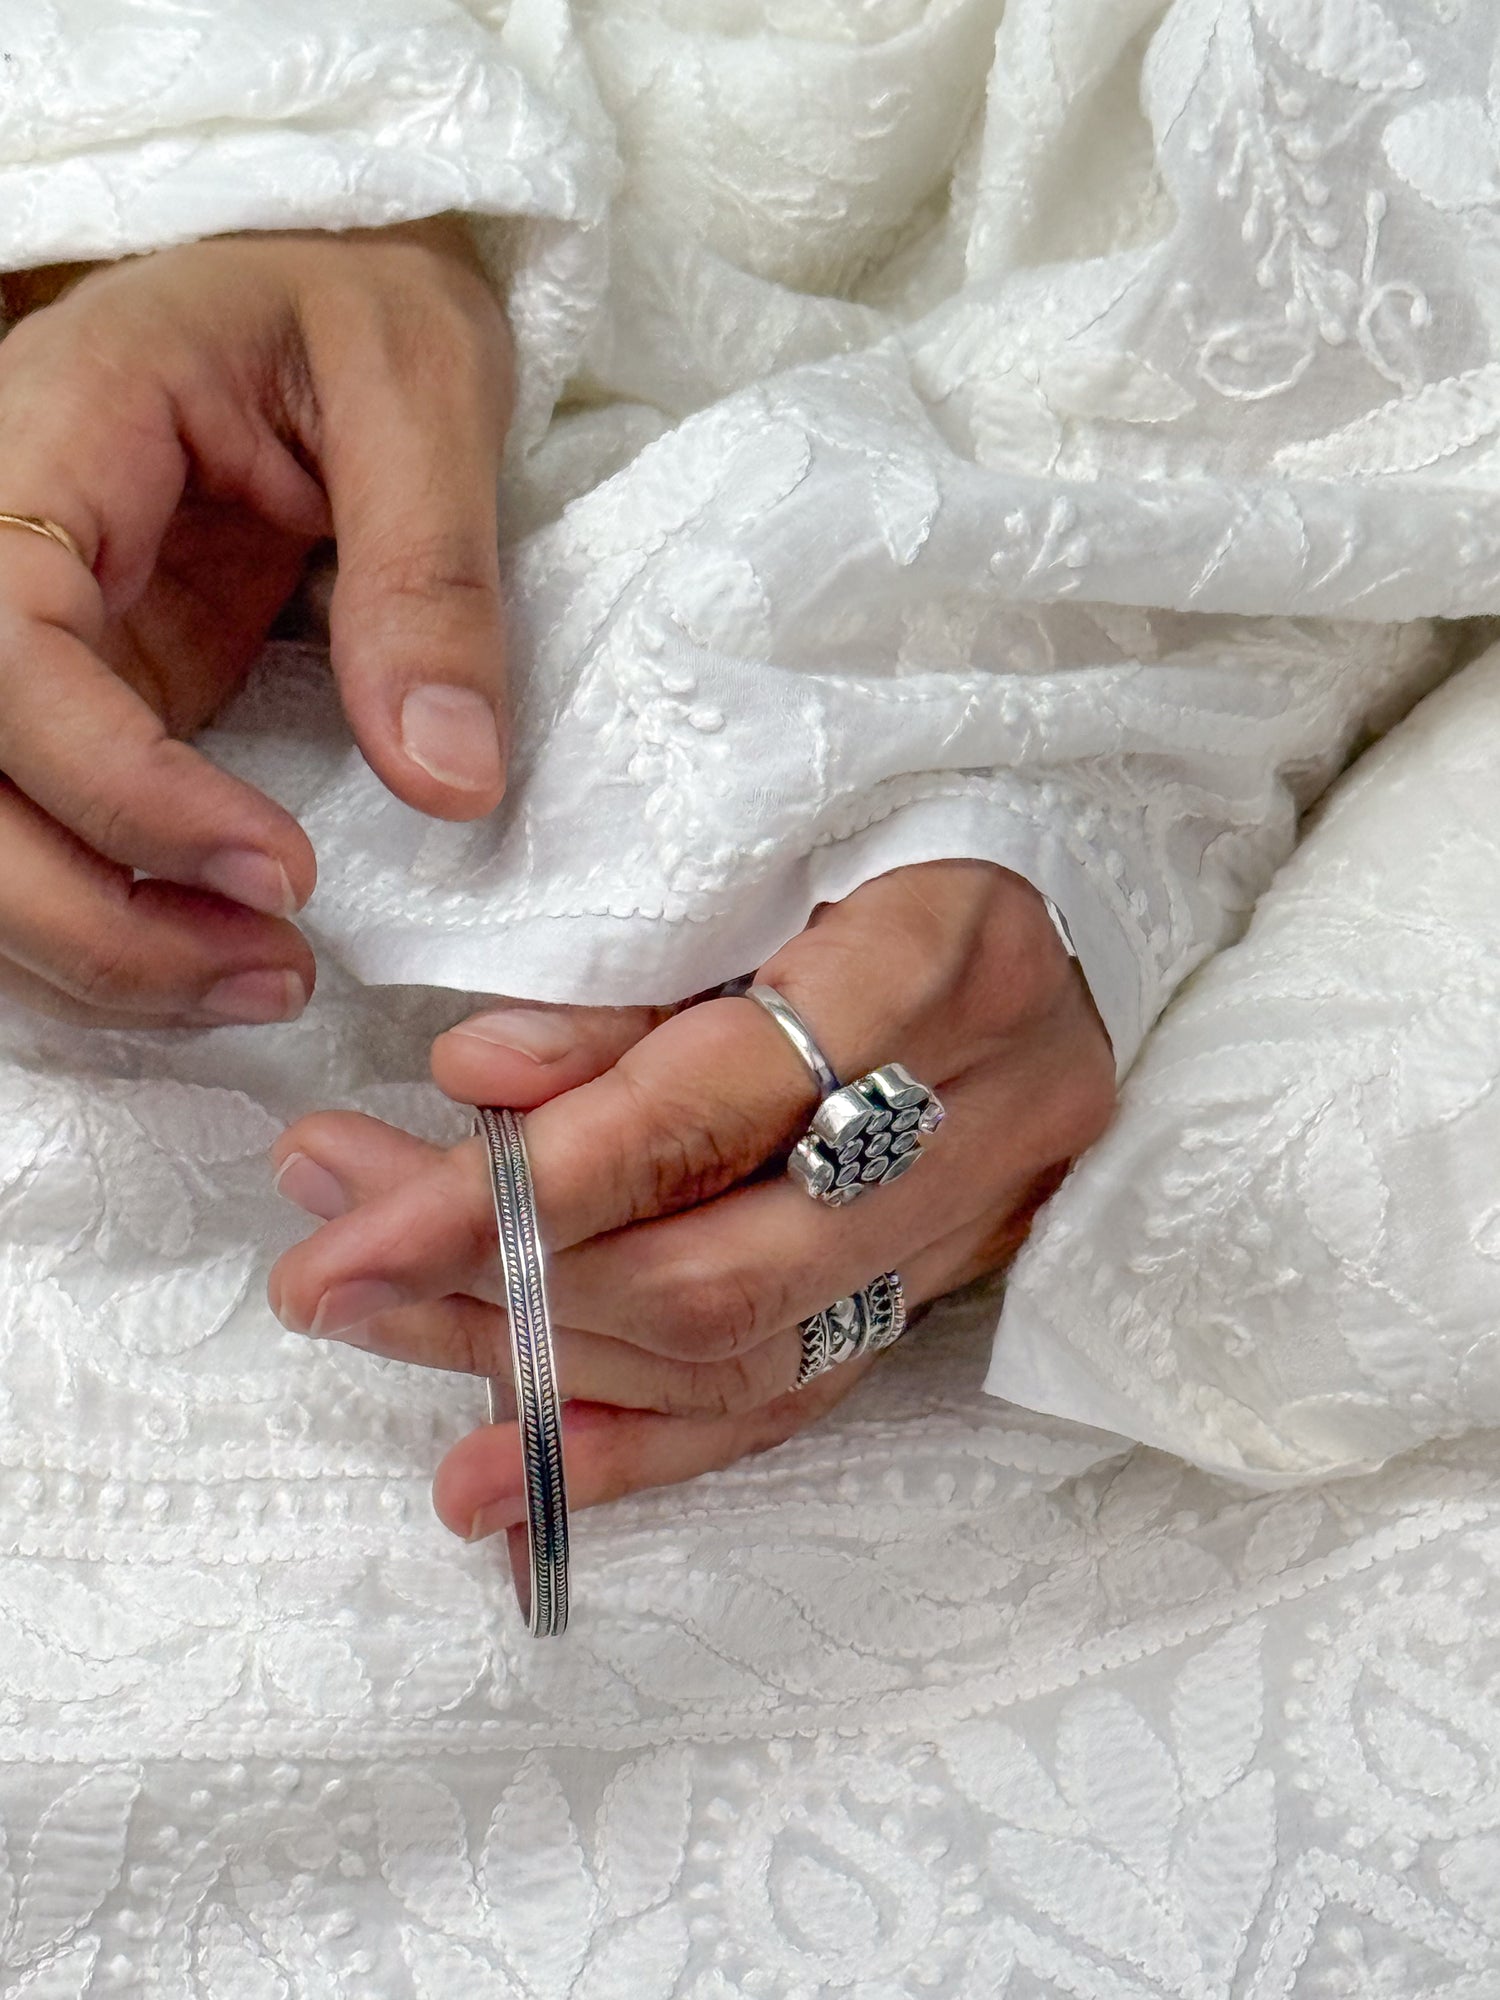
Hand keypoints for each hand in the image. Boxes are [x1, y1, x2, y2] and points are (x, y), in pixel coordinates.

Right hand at [0, 219, 510, 1026]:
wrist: (319, 294)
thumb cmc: (356, 303)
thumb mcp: (418, 385)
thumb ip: (428, 576)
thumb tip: (448, 781)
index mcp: (48, 441)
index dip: (118, 787)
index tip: (283, 870)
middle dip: (87, 912)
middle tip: (271, 974)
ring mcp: (22, 643)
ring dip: (90, 949)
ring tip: (262, 987)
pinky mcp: (68, 704)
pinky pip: (35, 838)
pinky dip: (104, 925)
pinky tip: (210, 966)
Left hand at [267, 862, 1115, 1537]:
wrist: (1057, 899)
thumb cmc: (890, 832)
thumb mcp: (764, 845)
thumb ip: (632, 976)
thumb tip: (473, 1079)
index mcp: (945, 954)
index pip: (707, 1111)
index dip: (516, 1190)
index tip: (346, 1233)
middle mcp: (990, 1111)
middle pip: (720, 1270)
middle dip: (498, 1285)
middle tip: (329, 1265)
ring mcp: (982, 1219)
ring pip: (744, 1353)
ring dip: (536, 1360)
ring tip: (378, 1325)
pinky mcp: (951, 1283)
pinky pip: (793, 1398)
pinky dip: (637, 1447)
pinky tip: (501, 1479)